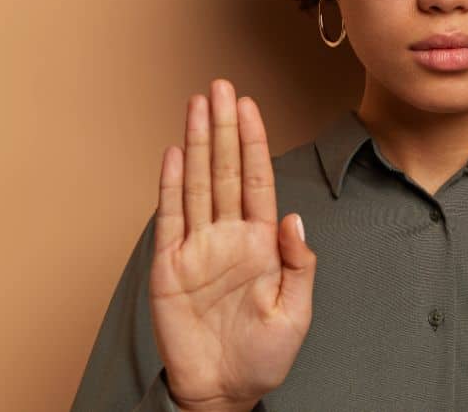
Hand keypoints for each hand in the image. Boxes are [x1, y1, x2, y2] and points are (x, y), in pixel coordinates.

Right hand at [149, 79, 315, 411]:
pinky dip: (169, 186)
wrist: (223, 391)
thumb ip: (299, 264)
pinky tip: (171, 154)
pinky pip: (169, 219)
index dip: (253, 143)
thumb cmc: (263, 356)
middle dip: (224, 128)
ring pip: (196, 184)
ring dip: (196, 144)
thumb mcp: (296, 313)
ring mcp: (197, 248)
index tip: (251, 106)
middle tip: (221, 86)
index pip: (256, 180)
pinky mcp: (169, 267)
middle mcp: (228, 236)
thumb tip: (295, 219)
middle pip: (224, 171)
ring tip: (197, 105)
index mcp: (261, 243)